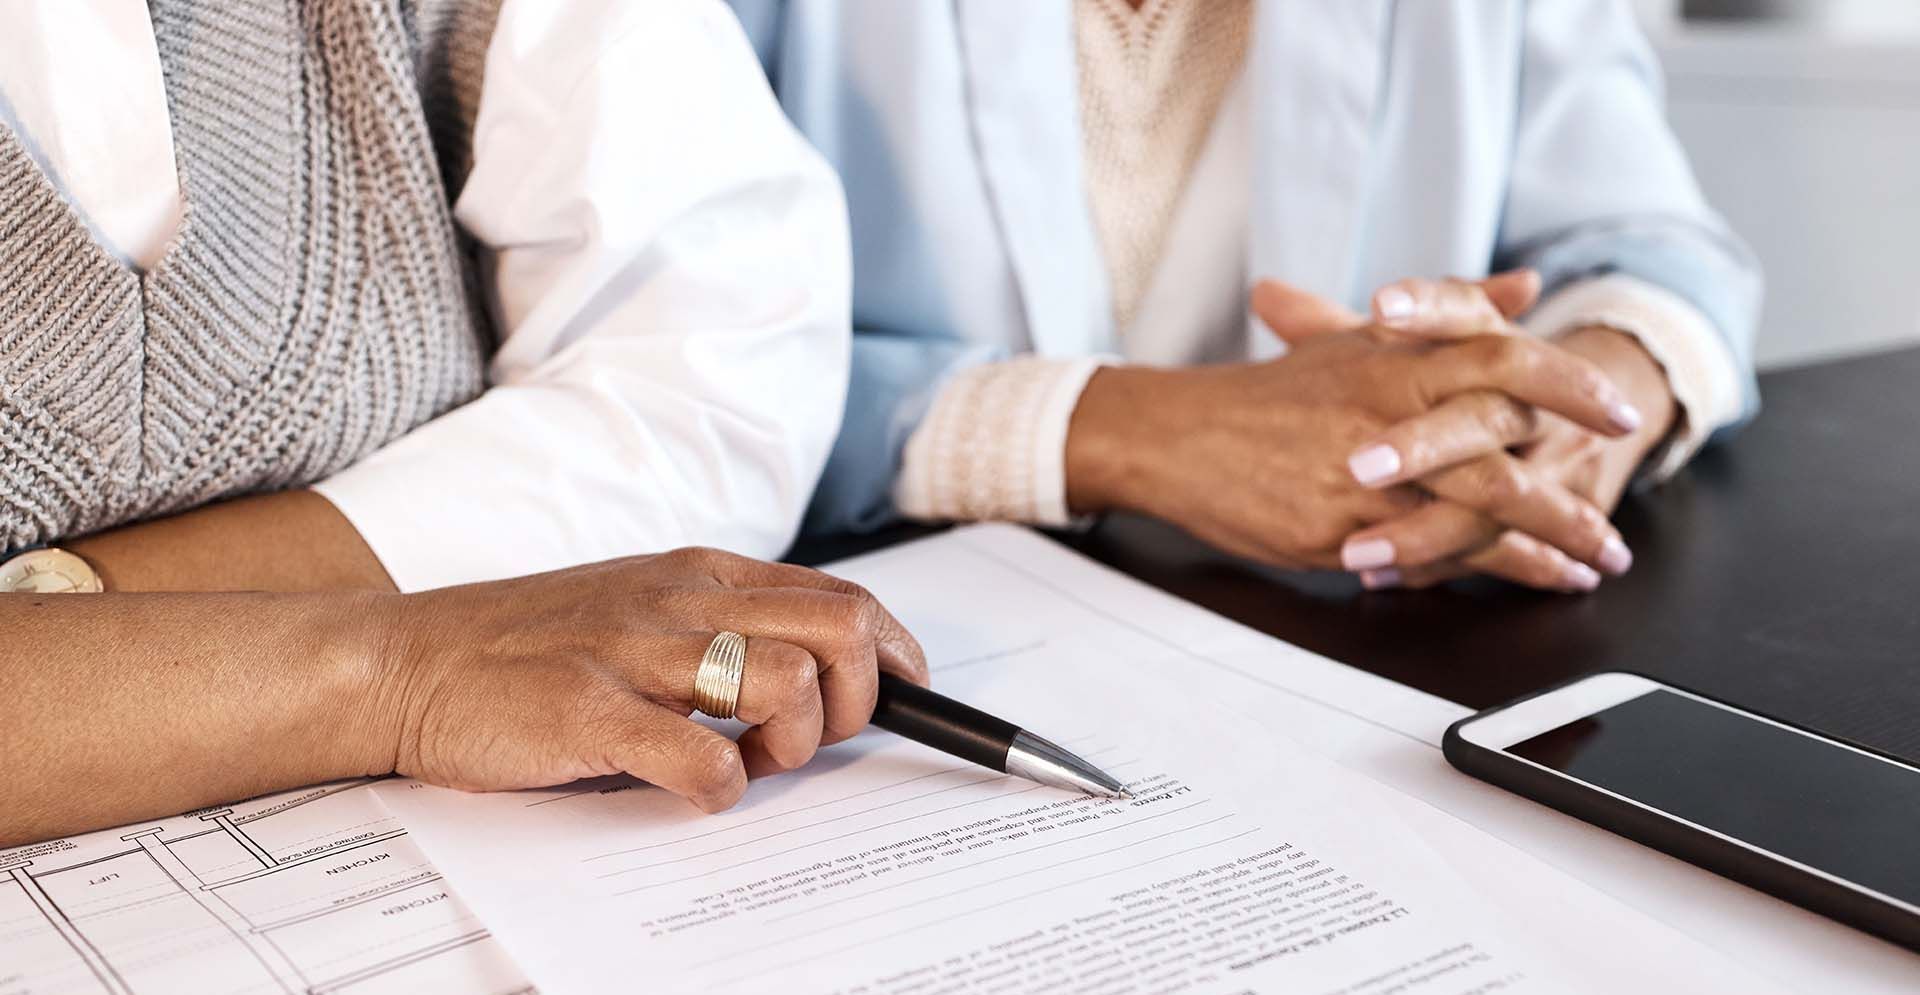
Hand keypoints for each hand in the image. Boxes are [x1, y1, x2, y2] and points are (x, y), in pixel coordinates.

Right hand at [371, 549, 928, 812]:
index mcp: (702, 574)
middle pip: (841, 631)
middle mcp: (682, 602)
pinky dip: (720, 789)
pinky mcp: (592, 713)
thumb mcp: (642, 609)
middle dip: (858, 700)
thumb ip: (724, 627)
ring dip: (790, 745)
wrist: (406, 659)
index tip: (903, 697)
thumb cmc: (530, 646)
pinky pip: (704, 759)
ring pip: (788, 684)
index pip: (843, 597)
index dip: (894, 656)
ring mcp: (637, 655)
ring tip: (743, 763)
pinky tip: (691, 789)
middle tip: (807, 742)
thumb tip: (820, 673)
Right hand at [1063, 281, 1638, 570]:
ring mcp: (1366, 471)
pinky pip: (1428, 554)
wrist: (1181, 436)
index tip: (1619, 414)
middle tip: (1618, 528)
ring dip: (1546, 541)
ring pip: (1476, 506)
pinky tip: (1526, 582)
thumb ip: (1454, 309)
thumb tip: (1526, 284)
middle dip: (1571, 492)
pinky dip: (1485, 570)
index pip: (1504, 358)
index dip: (1571, 385)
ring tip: (1592, 564)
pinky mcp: (1340, 525)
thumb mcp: (1363, 338)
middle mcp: (1388, 407)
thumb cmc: (1273, 394)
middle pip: (1506, 444)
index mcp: (1397, 355)